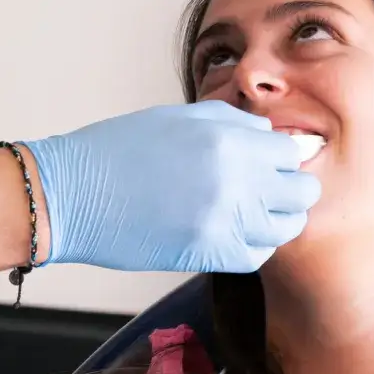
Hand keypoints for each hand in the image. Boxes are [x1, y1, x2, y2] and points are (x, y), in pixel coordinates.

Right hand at [26, 101, 320, 273]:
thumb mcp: (178, 119)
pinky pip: (257, 255)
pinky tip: (229, 232)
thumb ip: (231, 124)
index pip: (289, 152)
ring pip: (285, 227)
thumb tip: (270, 137)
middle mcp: (234, 179)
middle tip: (264, 191)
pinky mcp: (209, 253)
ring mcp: (224, 220)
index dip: (280, 159)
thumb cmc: (117, 150)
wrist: (72, 194)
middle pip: (300, 191)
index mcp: (227, 139)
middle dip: (287, 190)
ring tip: (246, 214)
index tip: (266, 166)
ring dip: (272, 220)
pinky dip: (251, 246)